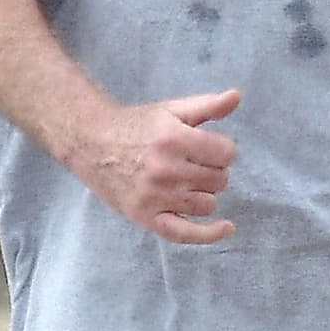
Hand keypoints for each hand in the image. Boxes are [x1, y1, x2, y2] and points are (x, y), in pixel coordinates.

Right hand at [70, 88, 240, 245]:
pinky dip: (209, 234)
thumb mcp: (172, 109)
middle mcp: (166, 170)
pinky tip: (227, 228)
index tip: (210, 147)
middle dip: (214, 170)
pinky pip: (185, 234)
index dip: (223, 149)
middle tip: (194, 162)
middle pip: (219, 179)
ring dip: (205, 192)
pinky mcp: (146, 216)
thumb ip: (207, 105)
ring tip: (188, 181)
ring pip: (207, 203)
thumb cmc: (136, 125)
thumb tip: (236, 96)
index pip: (227, 153)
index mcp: (174, 139)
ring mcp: (156, 196)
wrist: (92, 144)